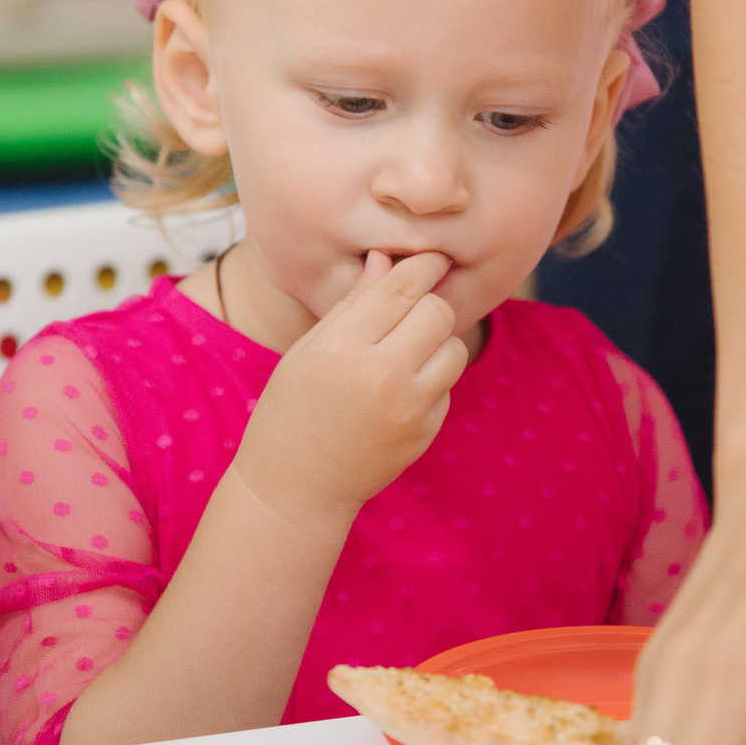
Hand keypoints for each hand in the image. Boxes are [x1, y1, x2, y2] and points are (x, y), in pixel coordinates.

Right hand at [233, 251, 469, 535]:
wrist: (295, 486)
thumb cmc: (290, 407)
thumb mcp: (308, 349)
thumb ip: (353, 304)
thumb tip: (386, 259)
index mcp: (343, 346)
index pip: (402, 287)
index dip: (423, 264)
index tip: (428, 258)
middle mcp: (381, 375)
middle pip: (437, 312)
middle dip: (428, 303)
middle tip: (409, 310)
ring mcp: (408, 408)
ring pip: (454, 348)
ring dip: (436, 342)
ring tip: (405, 351)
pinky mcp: (424, 433)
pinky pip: (446, 386)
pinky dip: (431, 380)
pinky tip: (398, 391)